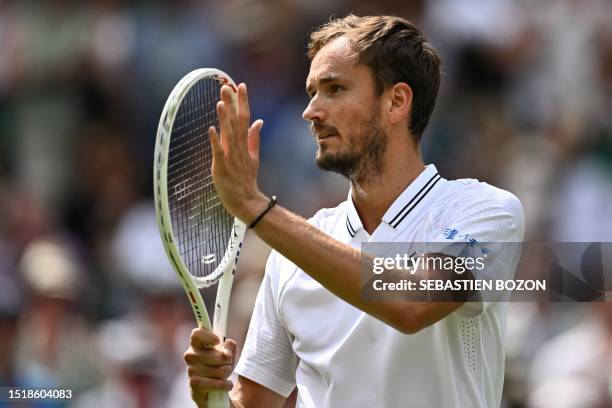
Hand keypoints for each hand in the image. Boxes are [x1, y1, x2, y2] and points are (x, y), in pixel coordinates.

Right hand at [184, 327, 237, 406]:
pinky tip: (226, 385)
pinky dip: (225, 384)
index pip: (196, 334)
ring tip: (225, 375)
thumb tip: (227, 346)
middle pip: (216, 355)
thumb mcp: (228, 355)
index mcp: (197, 344)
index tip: (218, 341)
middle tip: (228, 363)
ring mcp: (191, 370)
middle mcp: (190, 355)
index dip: (208, 336)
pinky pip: (215, 383)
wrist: (212, 391)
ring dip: (227, 373)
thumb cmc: (219, 367)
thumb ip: (230, 347)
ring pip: (218, 370)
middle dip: (227, 361)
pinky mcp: (194, 384)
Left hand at [208, 83, 268, 223]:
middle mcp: (238, 148)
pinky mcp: (221, 167)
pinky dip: (215, 140)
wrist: (247, 202)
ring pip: (228, 134)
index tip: (241, 86)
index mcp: (245, 144)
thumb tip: (259, 121)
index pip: (245, 118)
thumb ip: (254, 138)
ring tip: (221, 102)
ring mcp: (231, 157)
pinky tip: (210, 129)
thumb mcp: (253, 157)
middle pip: (236, 122)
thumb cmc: (247, 180)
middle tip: (227, 86)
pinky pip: (218, 151)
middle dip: (232, 104)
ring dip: (224, 118)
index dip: (243, 102)